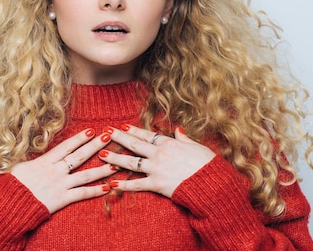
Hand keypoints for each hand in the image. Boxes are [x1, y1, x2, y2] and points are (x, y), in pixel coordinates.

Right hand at [10, 128, 115, 213]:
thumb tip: (37, 156)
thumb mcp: (18, 167)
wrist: (8, 205)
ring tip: (115, 164)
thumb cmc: (10, 186)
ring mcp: (60, 185)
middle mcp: (55, 171)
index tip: (92, 130)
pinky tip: (107, 188)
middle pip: (79, 156)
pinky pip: (82, 194)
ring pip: (85, 175)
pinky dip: (95, 191)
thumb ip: (32, 161)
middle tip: (108, 137)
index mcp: (44, 161)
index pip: (66, 146)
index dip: (80, 138)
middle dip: (95, 146)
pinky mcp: (61, 199)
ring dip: (102, 169)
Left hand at [98, 125, 215, 197]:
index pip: (146, 135)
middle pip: (134, 144)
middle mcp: (159, 154)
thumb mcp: (197, 146)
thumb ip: (184, 138)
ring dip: (115, 158)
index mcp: (169, 143)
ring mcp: (156, 169)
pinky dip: (124, 184)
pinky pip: (137, 184)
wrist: (211, 183)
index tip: (121, 126)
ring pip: (131, 162)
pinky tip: (112, 184)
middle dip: (118, 138)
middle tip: (105, 133)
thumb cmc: (207, 165)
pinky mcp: (157, 184)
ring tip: (101, 155)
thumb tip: (178, 130)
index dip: (133, 130)